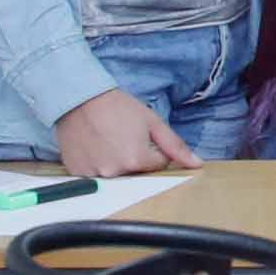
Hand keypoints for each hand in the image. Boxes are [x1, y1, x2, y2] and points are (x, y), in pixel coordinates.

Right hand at [52, 88, 196, 177]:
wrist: (79, 99)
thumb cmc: (118, 108)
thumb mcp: (153, 122)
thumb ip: (176, 146)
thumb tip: (198, 164)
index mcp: (137, 161)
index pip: (159, 165)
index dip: (154, 150)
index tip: (140, 135)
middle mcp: (115, 172)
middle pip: (137, 173)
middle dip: (136, 159)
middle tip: (123, 137)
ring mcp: (93, 174)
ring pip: (117, 175)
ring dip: (116, 163)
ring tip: (107, 141)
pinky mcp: (77, 172)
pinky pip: (95, 175)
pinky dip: (97, 164)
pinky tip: (94, 147)